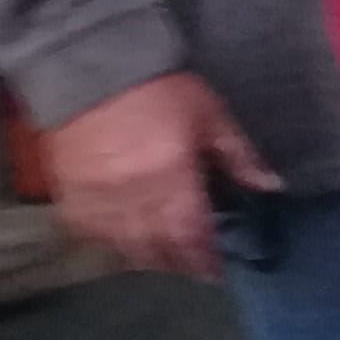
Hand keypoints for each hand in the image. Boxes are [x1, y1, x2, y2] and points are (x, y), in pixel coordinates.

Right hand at [39, 71, 278, 280]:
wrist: (88, 68)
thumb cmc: (160, 90)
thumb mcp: (210, 116)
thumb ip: (239, 156)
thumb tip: (272, 187)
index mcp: (171, 179)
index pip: (190, 234)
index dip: (203, 258)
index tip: (215, 270)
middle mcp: (131, 198)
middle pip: (155, 248)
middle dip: (177, 263)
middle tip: (193, 269)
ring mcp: (95, 199)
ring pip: (121, 246)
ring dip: (145, 258)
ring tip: (164, 260)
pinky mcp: (67, 194)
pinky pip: (87, 233)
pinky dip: (107, 242)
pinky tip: (122, 242)